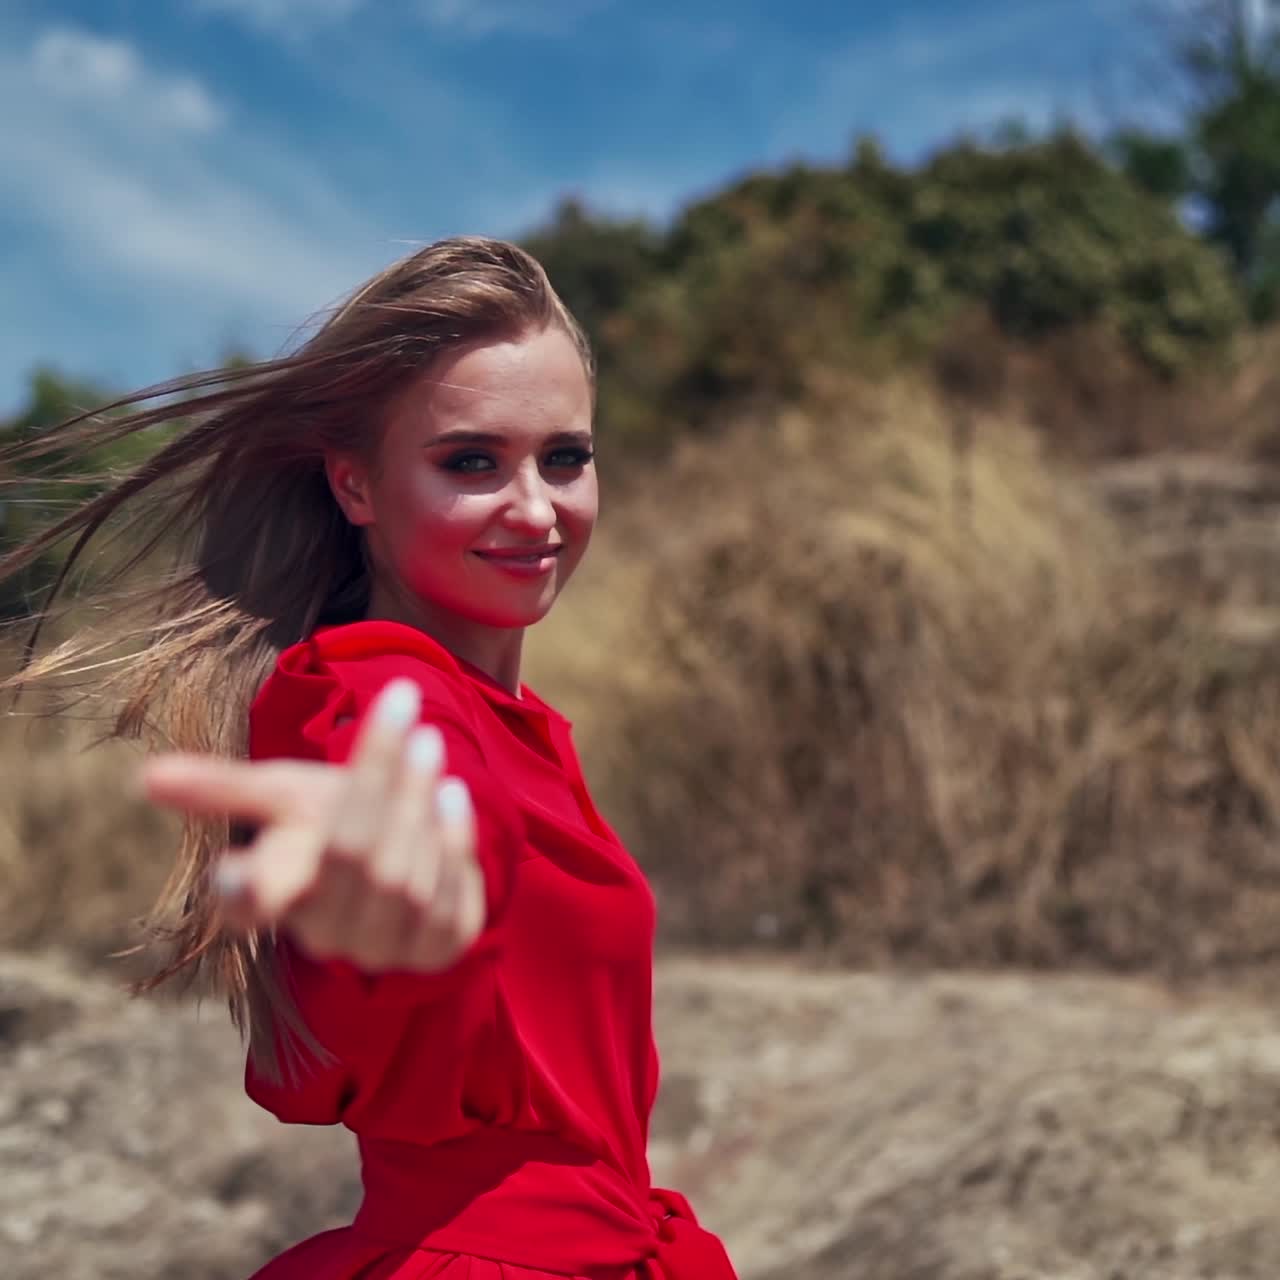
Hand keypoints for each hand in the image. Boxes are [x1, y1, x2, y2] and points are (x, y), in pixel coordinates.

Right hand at [141, 678, 485, 972]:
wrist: (400, 853)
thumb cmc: (326, 819)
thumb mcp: (280, 795)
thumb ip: (223, 788)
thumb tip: (146, 777)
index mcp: (279, 896)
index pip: (251, 906)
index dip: (240, 895)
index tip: (229, 870)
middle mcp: (329, 931)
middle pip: (351, 859)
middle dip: (379, 785)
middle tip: (406, 719)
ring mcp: (388, 944)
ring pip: (404, 879)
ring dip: (418, 805)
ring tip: (429, 743)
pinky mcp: (440, 944)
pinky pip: (451, 899)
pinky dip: (454, 843)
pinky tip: (453, 795)